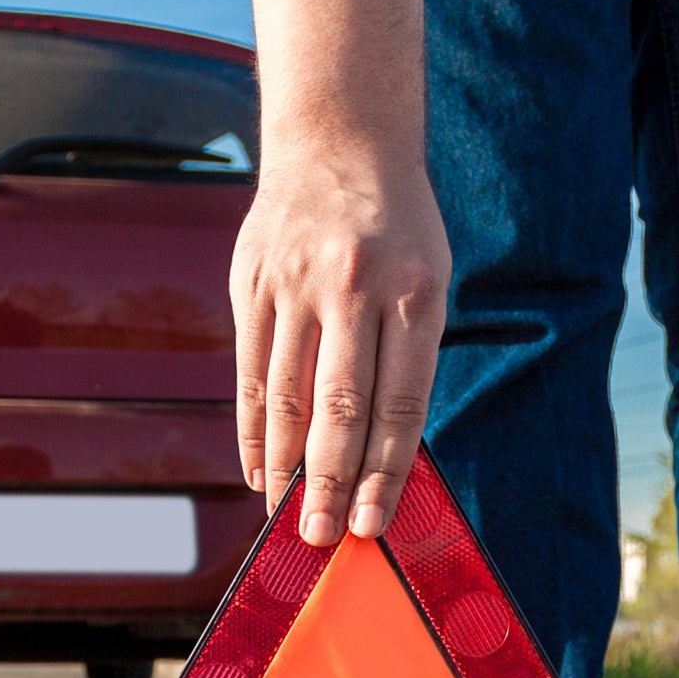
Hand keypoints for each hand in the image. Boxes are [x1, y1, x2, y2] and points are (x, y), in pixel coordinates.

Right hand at [229, 151, 449, 545]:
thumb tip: (382, 458)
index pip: (400, 403)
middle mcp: (355, 287)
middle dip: (329, 482)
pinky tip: (257, 466)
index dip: (384, 473)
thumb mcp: (428, 278)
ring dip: (284, 466)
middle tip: (319, 538)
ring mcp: (297, 283)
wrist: (338, 140)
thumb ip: (407, 358)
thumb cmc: (398, 227)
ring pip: (286, 395)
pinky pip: (250, 371)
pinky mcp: (252, 282)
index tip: (370, 523)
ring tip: (284, 514)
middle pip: (340, 407)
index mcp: (415, 291)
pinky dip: (253, 428)